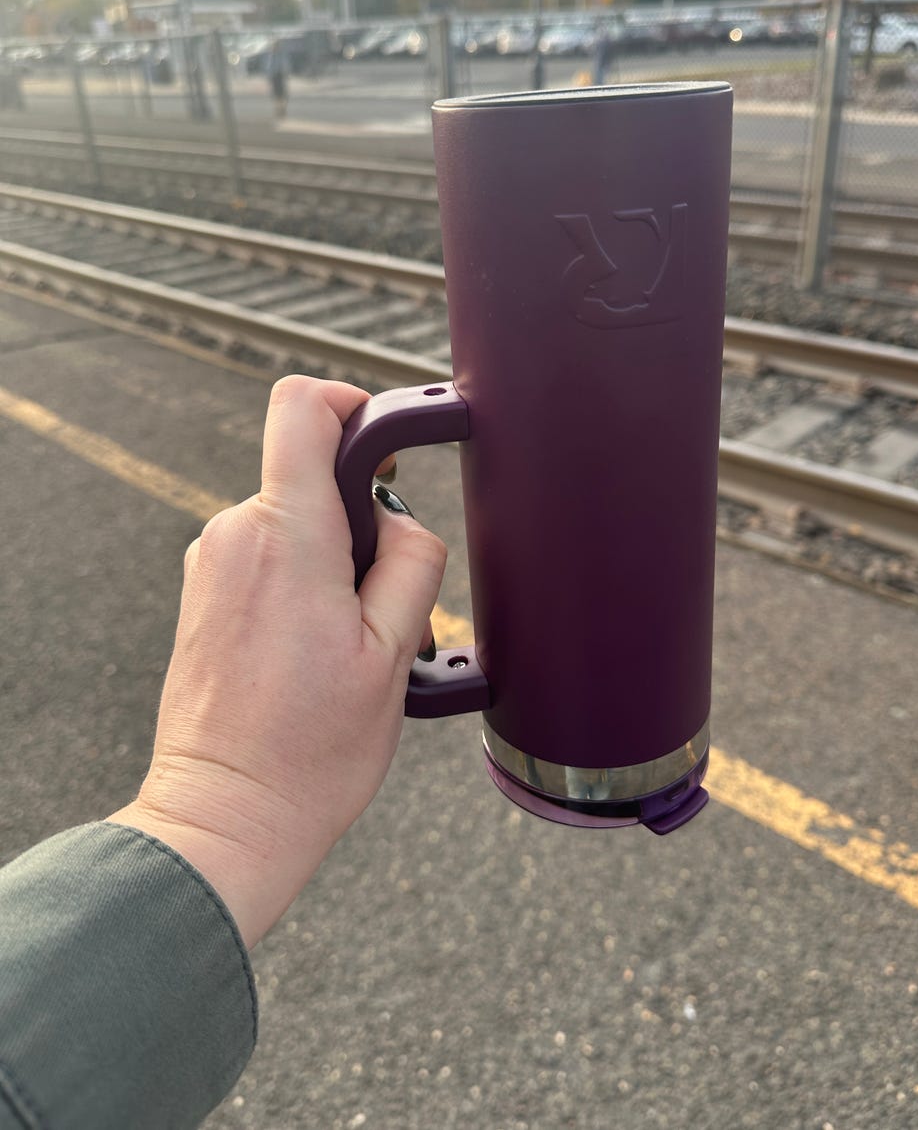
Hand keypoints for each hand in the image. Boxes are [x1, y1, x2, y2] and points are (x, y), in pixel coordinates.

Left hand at [109, 376, 446, 947]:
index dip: (351, 403)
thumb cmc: (310, 751)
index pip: (301, 407)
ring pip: (295, 523)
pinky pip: (267, 556)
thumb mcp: (393, 652)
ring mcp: (211, 565)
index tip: (386, 442)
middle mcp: (234, 535)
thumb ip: (412, 561)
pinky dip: (304, 584)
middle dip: (364, 522)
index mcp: (287, 537)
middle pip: (312, 478)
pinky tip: (318, 653)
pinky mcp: (203, 594)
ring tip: (350, 646)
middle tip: (383, 605)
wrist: (225, 818)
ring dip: (336, 562)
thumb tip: (402, 521)